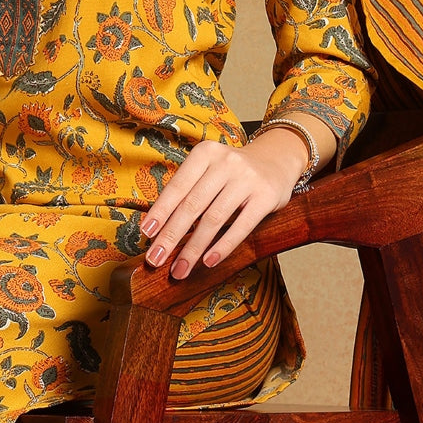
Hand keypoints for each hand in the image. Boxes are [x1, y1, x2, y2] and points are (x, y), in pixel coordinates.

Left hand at [140, 129, 311, 278]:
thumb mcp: (209, 170)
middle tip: (156, 259)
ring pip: (213, 219)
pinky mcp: (266, 197)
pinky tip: (208, 261)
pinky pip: (241, 226)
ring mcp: (247, 179)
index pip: (177, 186)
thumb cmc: (232, 173)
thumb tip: (158, 229)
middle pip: (192, 205)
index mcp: (205, 153)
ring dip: (193, 248)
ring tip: (180, 269)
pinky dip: (223, 246)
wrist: (277, 160)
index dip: (160, 211)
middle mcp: (225, 163)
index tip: (146, 234)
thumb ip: (188, 191)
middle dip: (171, 236)